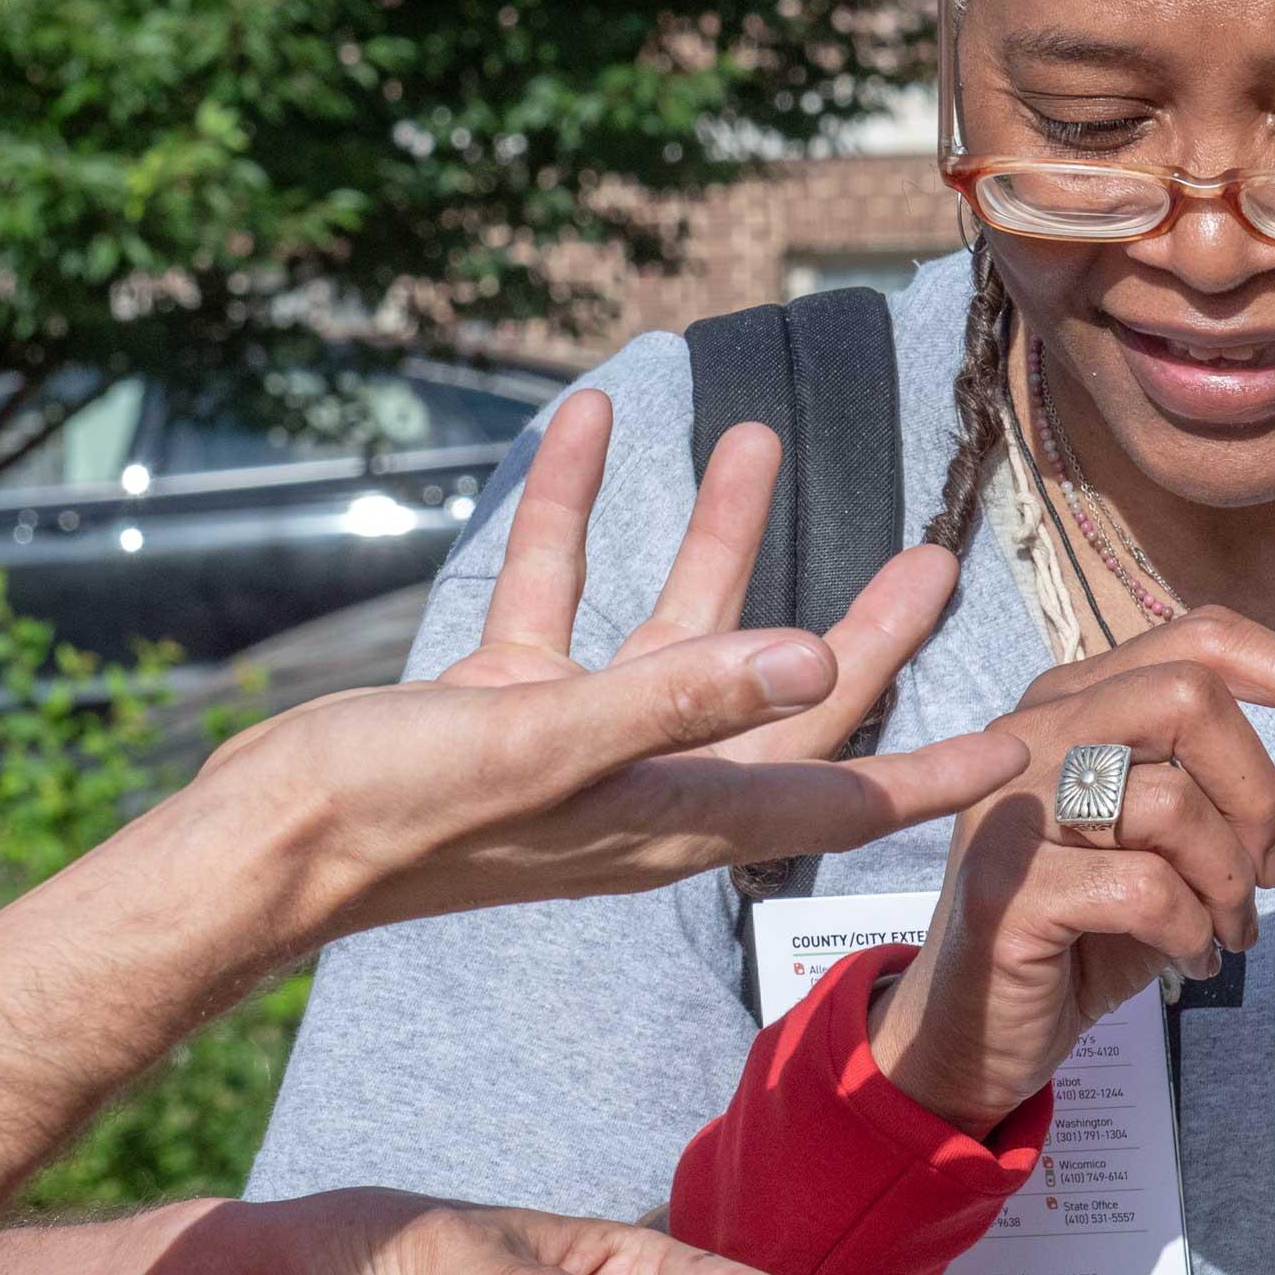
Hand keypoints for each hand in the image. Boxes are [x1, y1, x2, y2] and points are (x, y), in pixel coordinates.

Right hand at [186, 392, 1027, 944]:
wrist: (257, 848)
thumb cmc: (399, 818)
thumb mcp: (547, 748)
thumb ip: (677, 701)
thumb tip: (810, 663)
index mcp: (672, 812)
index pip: (837, 798)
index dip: (930, 774)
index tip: (1017, 748)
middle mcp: (638, 782)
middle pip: (783, 699)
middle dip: (861, 628)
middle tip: (934, 557)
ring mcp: (568, 743)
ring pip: (672, 624)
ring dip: (718, 533)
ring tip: (760, 436)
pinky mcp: (498, 707)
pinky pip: (556, 593)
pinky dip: (576, 510)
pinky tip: (592, 425)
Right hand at [869, 610, 1274, 1133]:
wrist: (978, 1029)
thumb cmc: (1088, 931)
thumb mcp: (1198, 863)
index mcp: (1078, 698)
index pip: (1200, 639)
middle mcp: (1034, 728)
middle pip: (1191, 696)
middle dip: (1260, 793)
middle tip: (1268, 871)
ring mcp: (1011, 803)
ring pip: (1173, 800)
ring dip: (1230, 885)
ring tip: (1225, 931)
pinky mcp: (1006, 884)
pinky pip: (1145, 888)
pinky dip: (1191, 933)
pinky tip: (1187, 960)